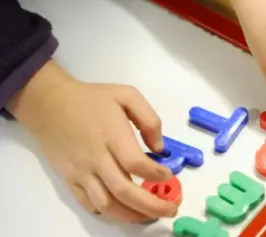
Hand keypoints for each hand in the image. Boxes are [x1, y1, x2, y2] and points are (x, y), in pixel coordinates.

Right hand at [7, 60, 176, 222]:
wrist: (50, 105)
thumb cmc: (91, 99)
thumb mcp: (126, 95)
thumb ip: (149, 119)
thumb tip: (159, 148)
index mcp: (111, 134)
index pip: (135, 163)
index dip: (155, 174)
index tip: (168, 175)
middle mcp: (96, 157)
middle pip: (124, 191)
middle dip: (152, 205)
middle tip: (171, 209)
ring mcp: (81, 172)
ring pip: (107, 204)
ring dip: (132, 215)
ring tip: (151, 215)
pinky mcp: (70, 180)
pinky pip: (89, 204)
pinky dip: (110, 212)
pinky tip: (125, 210)